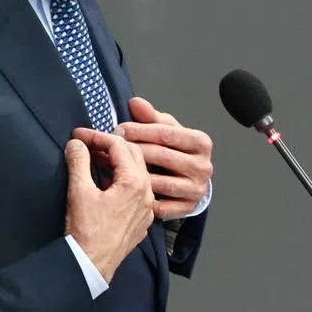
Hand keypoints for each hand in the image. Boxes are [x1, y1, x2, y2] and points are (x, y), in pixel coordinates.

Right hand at [64, 129, 154, 282]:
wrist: (91, 265)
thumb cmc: (86, 229)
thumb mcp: (79, 191)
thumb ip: (79, 161)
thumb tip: (76, 144)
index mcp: (134, 182)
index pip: (119, 146)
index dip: (96, 136)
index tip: (78, 135)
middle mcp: (147, 193)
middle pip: (133, 155)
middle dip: (110, 145)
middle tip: (88, 143)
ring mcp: (147, 208)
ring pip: (137, 173)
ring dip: (117, 162)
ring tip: (94, 160)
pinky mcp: (142, 221)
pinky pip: (137, 191)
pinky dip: (122, 180)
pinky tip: (105, 183)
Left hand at [115, 97, 213, 220]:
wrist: (189, 178)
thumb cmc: (174, 149)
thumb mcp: (166, 129)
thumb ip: (150, 117)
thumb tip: (135, 103)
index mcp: (201, 143)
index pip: (165, 133)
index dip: (138, 130)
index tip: (118, 130)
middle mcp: (203, 166)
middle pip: (161, 156)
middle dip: (131, 151)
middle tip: (108, 149)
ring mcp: (196, 189)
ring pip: (159, 182)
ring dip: (131, 176)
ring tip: (109, 168)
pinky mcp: (188, 207)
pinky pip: (161, 206)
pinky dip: (141, 200)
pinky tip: (123, 191)